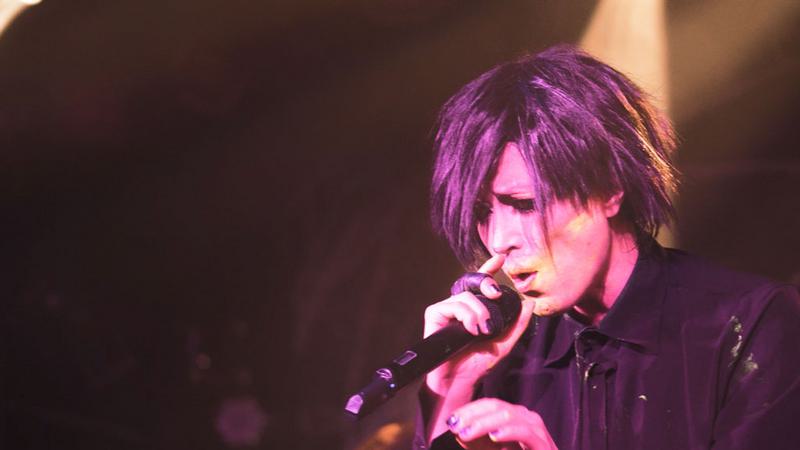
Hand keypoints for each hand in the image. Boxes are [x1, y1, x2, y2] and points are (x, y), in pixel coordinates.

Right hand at [424, 254, 535, 393]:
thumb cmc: (478, 363)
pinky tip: (471, 329)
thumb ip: (517, 324)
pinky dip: (465, 315)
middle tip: (496, 295)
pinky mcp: (434, 315)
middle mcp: (459, 306)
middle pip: (472, 284)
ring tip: (482, 330)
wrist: (460, 381)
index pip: (480, 285)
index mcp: (474, 309)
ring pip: (465, 296)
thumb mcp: (504, 343)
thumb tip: (529, 303)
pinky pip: (451, 305)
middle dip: (486, 283)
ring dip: (478, 311)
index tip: (500, 259)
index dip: (488, 269)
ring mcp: (446, 310)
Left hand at [447, 398, 556, 449]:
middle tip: (455, 426)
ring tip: (467, 432)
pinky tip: (494, 437)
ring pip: (508, 415)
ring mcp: (535, 427)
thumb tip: (457, 431)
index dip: (469, 409)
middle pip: (496, 406)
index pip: (489, 404)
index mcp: (513, 416)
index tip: (451, 420)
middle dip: (473, 414)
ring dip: (484, 423)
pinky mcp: (543, 442)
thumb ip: (476, 441)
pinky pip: (525, 432)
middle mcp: (525, 417)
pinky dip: (508, 432)